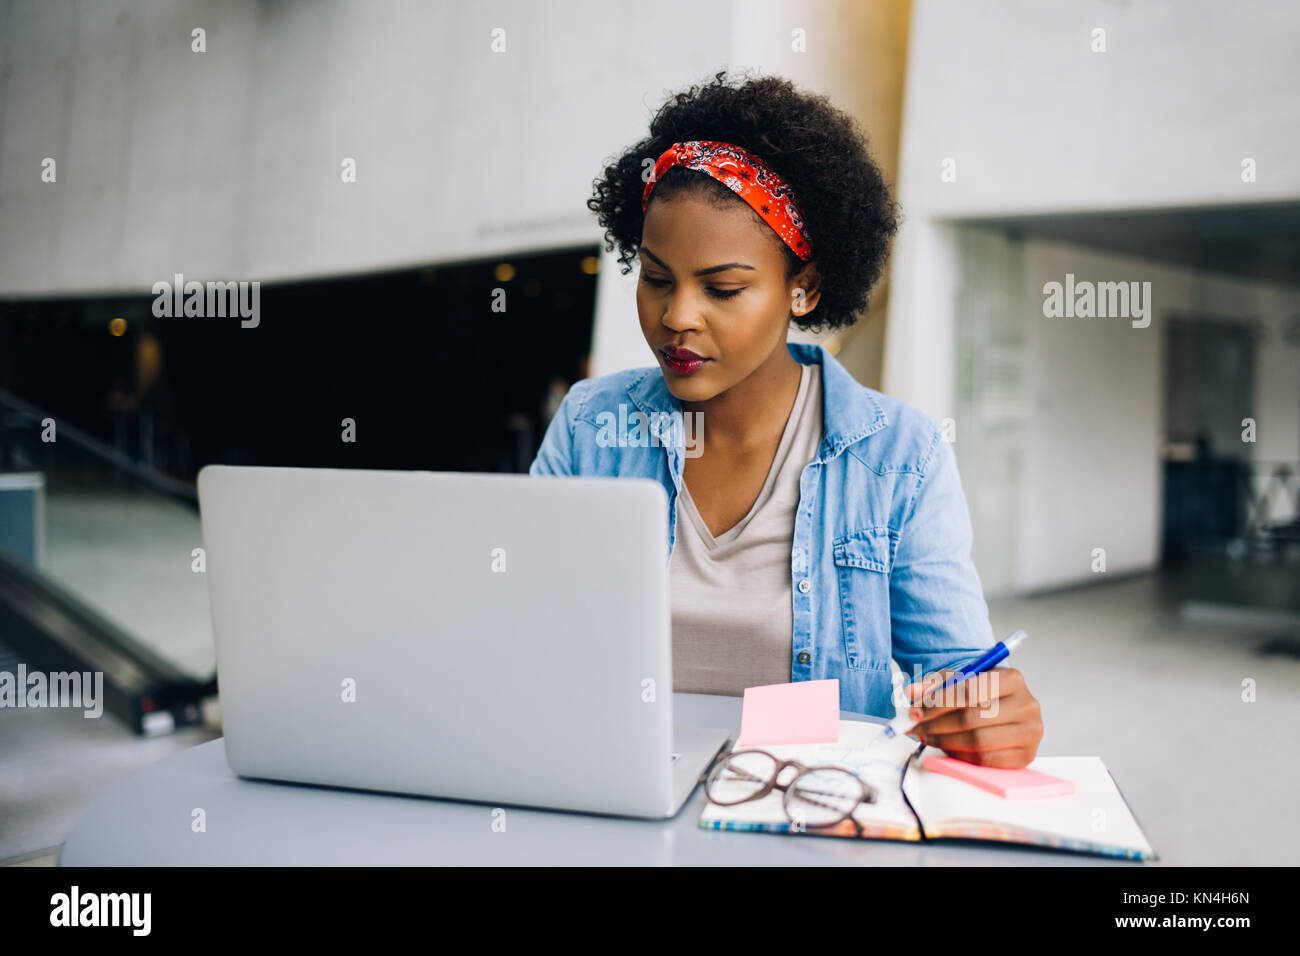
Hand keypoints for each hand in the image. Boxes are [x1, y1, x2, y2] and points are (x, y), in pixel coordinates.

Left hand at [902, 667, 1041, 767]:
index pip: (969, 692)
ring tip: (928, 737)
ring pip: (978, 741)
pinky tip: (947, 747)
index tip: (915, 712)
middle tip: (916, 728)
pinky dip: (961, 755)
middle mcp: (1027, 704)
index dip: (937, 704)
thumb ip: (934, 684)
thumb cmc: (982, 692)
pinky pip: (986, 760)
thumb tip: (912, 692)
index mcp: (1012, 679)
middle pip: (972, 718)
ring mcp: (1030, 732)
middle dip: (937, 724)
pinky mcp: (1026, 755)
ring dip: (945, 741)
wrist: (1004, 707)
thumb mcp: (959, 679)